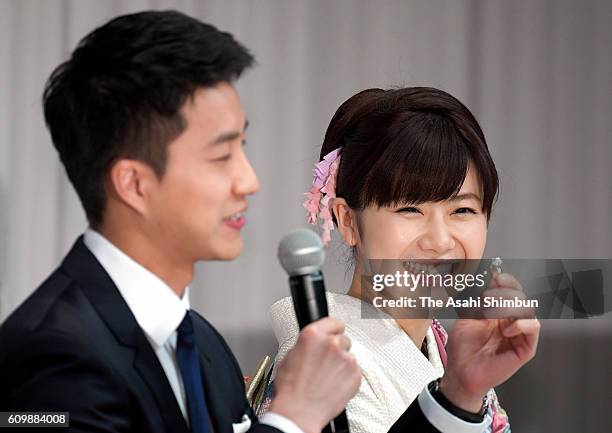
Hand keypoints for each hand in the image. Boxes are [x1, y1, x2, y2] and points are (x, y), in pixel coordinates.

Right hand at [270, 317, 361, 432]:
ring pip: (349, 356)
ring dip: (341, 365)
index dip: (333, 329)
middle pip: (343, 339)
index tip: (334, 333)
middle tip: (326, 363)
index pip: (333, 322)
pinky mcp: (355, 375)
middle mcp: (331, 344)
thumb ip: (305, 345)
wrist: (299, 413)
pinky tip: (334, 385)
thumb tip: (312, 344)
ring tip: (328, 378)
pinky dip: (347, 378)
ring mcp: (345, 359)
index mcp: (313, 335)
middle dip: (336, 349)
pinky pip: (355, 372)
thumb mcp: (289, 357)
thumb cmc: (291, 389)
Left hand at [440, 273, 540, 412]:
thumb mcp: (466, 318)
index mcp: (496, 313)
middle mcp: (509, 321)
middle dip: (506, 291)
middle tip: (492, 294)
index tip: (495, 276)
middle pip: (519, 297)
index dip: (505, 281)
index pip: (508, 291)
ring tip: (493, 313)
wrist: (461, 372)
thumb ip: (476, 302)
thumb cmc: (463, 350)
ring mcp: (518, 334)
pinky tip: (506, 330)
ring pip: (528, 309)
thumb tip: (485, 282)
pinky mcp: (524, 348)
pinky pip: (533, 328)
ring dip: (510, 306)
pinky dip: (521, 324)